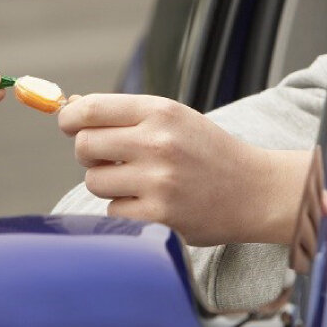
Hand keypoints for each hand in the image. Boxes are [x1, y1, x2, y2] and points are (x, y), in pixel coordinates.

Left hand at [57, 94, 309, 245]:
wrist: (256, 191)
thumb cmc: (208, 152)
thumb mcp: (174, 118)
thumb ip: (126, 114)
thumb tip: (70, 109)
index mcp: (160, 112)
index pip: (91, 110)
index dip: (70, 118)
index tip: (69, 125)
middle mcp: (158, 143)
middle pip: (84, 146)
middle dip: (89, 153)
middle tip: (110, 157)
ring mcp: (158, 182)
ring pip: (94, 181)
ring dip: (108, 183)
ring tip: (139, 181)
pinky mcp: (160, 216)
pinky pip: (113, 210)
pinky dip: (125, 209)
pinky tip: (152, 203)